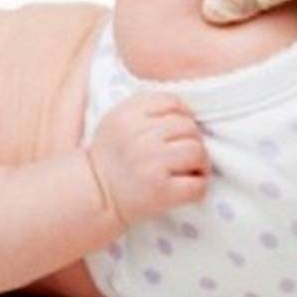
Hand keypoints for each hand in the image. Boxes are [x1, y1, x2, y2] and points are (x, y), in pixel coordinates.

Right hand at [87, 92, 208, 225]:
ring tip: (189, 170)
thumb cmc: (112, 157)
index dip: (182, 116)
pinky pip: (197, 183)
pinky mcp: (160, 190)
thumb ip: (145, 109)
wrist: (96, 194)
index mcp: (127, 115)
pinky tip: (187, 187)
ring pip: (197, 151)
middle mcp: (137, 136)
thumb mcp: (117, 120)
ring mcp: (150, 163)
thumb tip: (188, 113)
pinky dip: (199, 186)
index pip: (171, 102)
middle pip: (188, 127)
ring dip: (200, 162)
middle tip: (183, 155)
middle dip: (192, 140)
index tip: (177, 132)